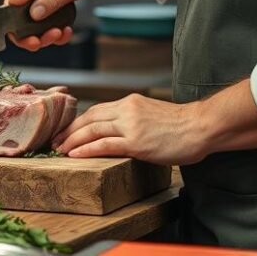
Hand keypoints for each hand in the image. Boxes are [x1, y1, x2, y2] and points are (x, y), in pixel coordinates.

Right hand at [3, 0, 106, 51]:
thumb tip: (33, 14)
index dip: (16, 22)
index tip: (32, 38)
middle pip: (13, 13)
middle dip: (27, 34)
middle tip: (44, 42)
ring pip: (23, 20)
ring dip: (40, 34)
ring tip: (59, 34)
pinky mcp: (37, 0)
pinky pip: (35, 19)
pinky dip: (47, 30)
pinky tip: (63, 31)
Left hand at [54, 94, 209, 164]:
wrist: (202, 127)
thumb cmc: (181, 125)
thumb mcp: (151, 114)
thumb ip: (133, 119)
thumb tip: (117, 131)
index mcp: (130, 102)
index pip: (95, 110)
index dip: (77, 121)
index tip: (65, 131)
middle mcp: (127, 110)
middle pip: (89, 118)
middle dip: (69, 130)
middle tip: (54, 141)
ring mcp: (131, 125)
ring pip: (92, 130)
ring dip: (72, 140)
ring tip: (59, 149)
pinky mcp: (137, 142)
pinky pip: (105, 144)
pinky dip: (87, 149)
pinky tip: (74, 154)